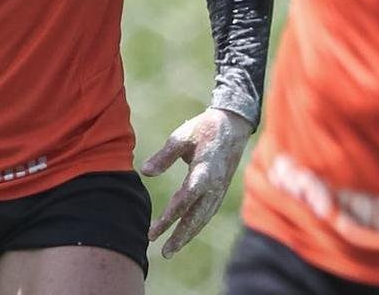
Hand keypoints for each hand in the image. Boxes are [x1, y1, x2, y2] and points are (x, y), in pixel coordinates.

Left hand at [141, 107, 252, 257]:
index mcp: (205, 171)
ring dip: (187, 235)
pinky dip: (196, 226)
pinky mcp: (220, 191)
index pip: (185, 199)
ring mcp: (219, 190)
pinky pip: (207, 213)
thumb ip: (164, 155)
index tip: (156, 230)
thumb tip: (145, 172)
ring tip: (170, 250)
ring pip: (203, 219)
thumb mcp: (182, 136)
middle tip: (164, 252)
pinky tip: (184, 234)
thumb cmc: (204, 129)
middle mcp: (214, 186)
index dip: (171, 216)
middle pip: (196, 217)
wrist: (233, 126)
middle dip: (180, 236)